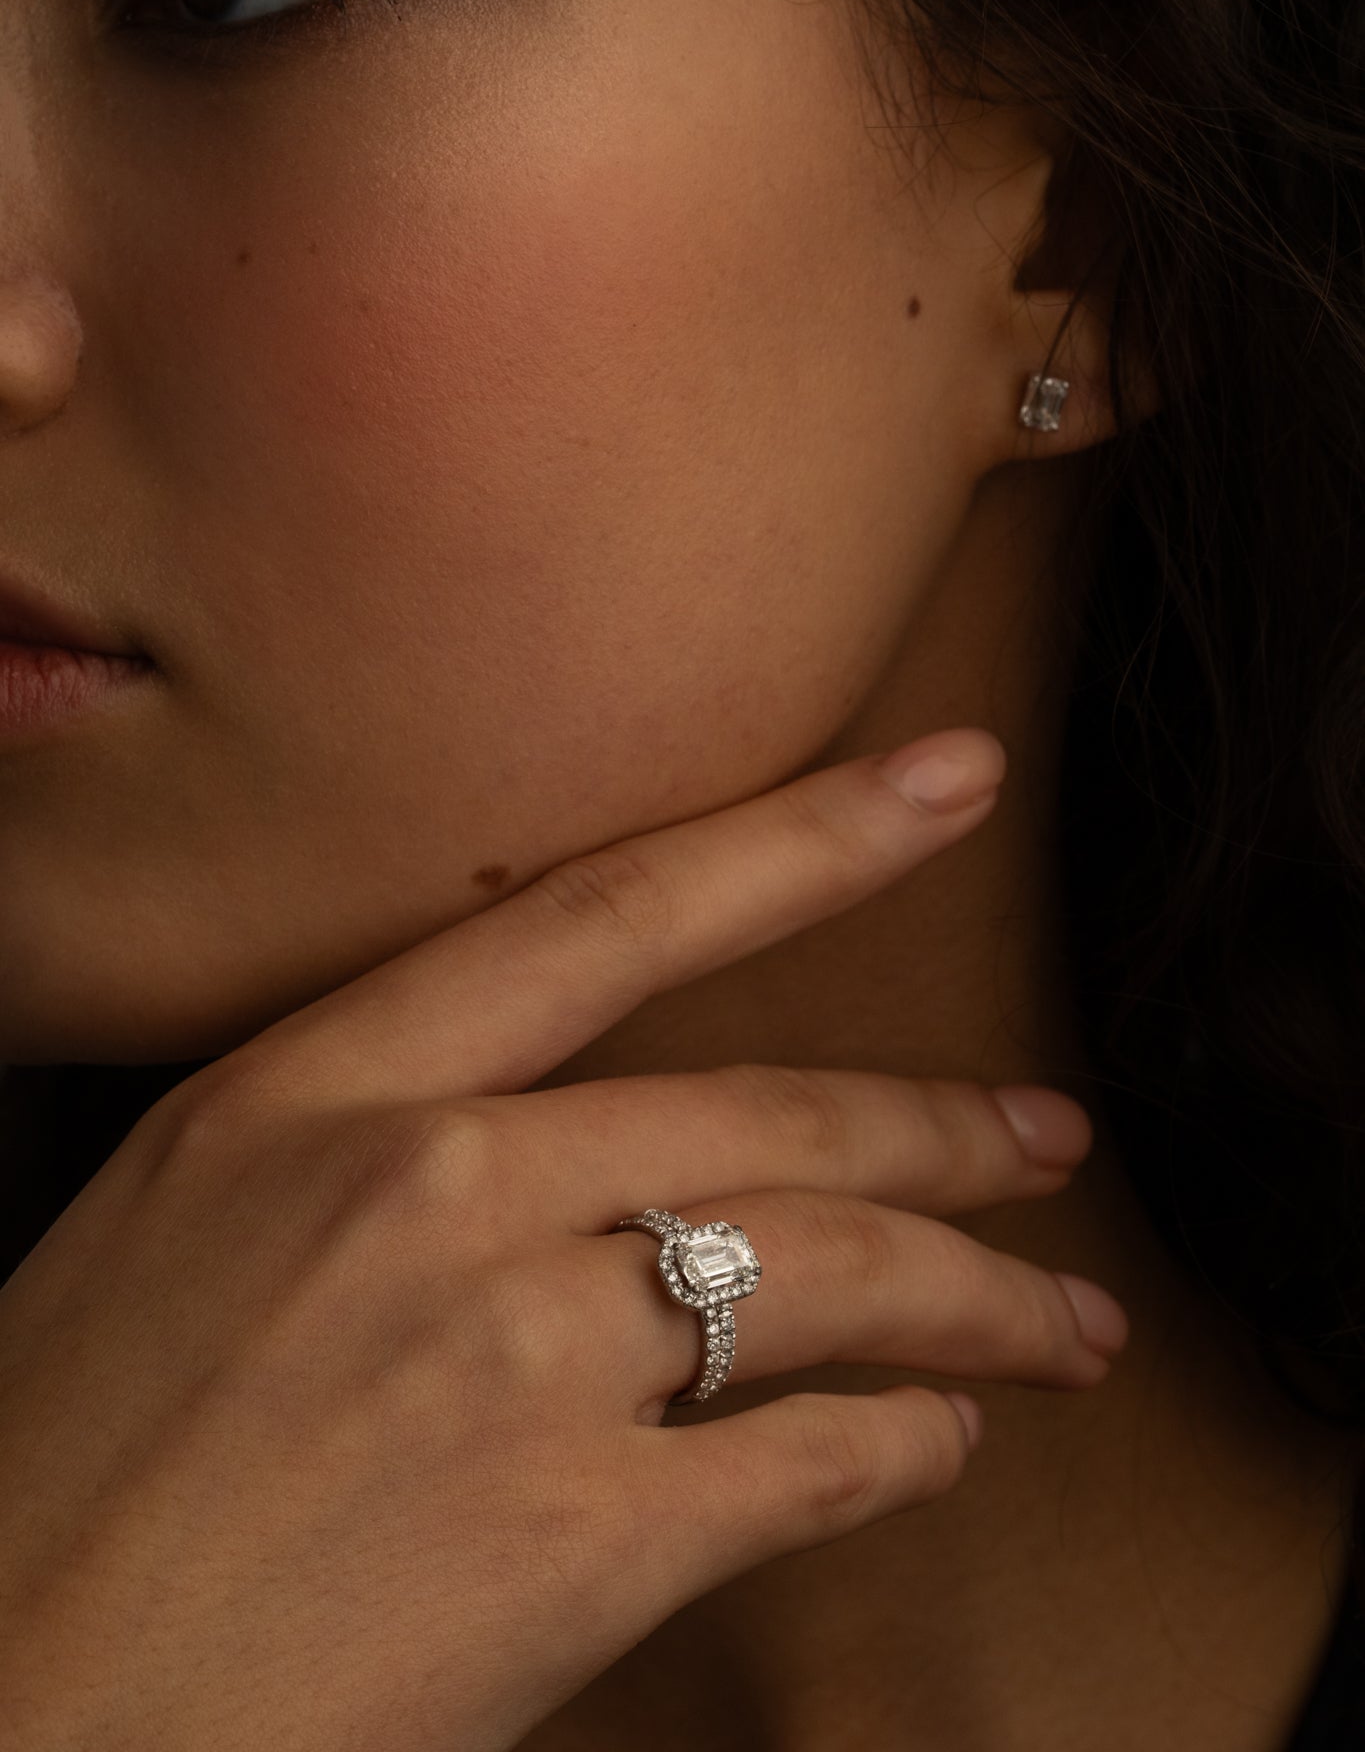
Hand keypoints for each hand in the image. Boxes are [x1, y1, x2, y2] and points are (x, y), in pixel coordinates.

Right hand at [0, 731, 1125, 1751]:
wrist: (2, 1718)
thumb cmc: (66, 1478)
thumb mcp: (193, 1232)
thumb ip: (375, 1161)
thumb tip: (563, 1169)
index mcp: (315, 1091)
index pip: (611, 917)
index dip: (806, 838)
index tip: (940, 784)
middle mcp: (427, 1189)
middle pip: (768, 1112)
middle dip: (944, 1124)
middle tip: (1045, 1133)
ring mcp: (508, 1358)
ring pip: (827, 1275)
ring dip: (976, 1297)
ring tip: (1057, 1316)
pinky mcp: (570, 1540)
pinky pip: (806, 1460)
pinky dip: (902, 1448)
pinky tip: (934, 1443)